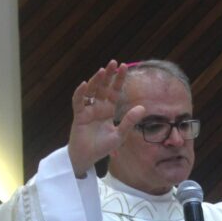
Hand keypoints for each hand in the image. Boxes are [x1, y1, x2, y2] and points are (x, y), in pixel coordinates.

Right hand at [68, 61, 144, 176]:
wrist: (88, 157)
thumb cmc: (103, 147)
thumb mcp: (120, 134)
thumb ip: (129, 121)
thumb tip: (142, 107)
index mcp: (109, 110)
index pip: (115, 91)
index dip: (119, 79)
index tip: (124, 67)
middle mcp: (98, 107)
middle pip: (104, 87)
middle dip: (108, 75)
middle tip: (113, 63)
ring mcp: (88, 110)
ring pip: (91, 91)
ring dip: (96, 80)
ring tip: (102, 70)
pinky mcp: (79, 116)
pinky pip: (78, 102)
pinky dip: (80, 93)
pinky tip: (84, 84)